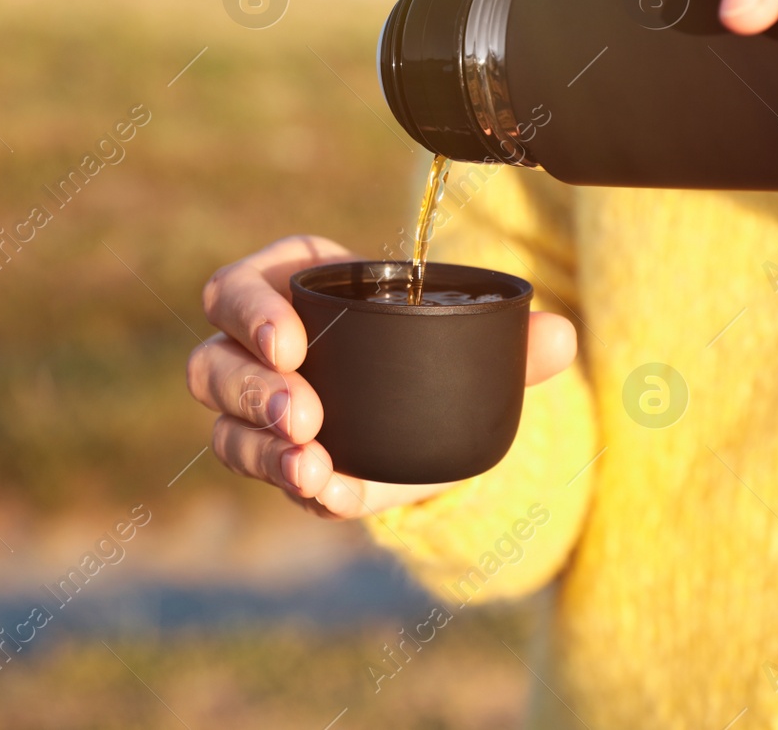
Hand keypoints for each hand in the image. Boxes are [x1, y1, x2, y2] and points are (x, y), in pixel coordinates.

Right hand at [189, 235, 577, 518]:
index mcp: (290, 284)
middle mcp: (257, 348)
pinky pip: (265, 474)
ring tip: (312, 467)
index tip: (292, 344)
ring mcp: (258, 411)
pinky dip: (295, 486)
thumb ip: (513, 334)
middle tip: (306, 416)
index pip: (236, 289)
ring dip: (262, 449)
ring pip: (226, 426)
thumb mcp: (464, 332)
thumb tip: (561, 335)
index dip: (251, 312)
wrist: (432, 406)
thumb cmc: (429, 341)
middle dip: (255, 391)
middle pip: (216, 364)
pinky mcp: (277, 460)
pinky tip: (328, 493)